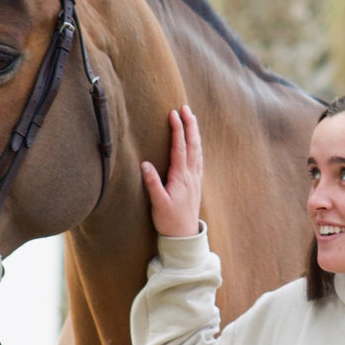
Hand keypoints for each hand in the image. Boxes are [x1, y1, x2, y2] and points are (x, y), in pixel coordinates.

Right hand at [141, 105, 202, 237]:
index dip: (177, 129)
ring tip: (191, 118)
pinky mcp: (196, 183)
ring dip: (195, 133)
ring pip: (198, 150)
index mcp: (181, 177)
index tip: (173, 113)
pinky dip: (197, 145)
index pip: (179, 148)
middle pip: (193, 144)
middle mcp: (191, 175)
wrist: (184, 236)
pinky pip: (199, 158)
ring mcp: (196, 178)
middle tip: (185, 108)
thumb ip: (152, 184)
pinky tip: (196, 142)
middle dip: (190, 125)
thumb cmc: (169, 221)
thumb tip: (145, 164)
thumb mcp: (158, 203)